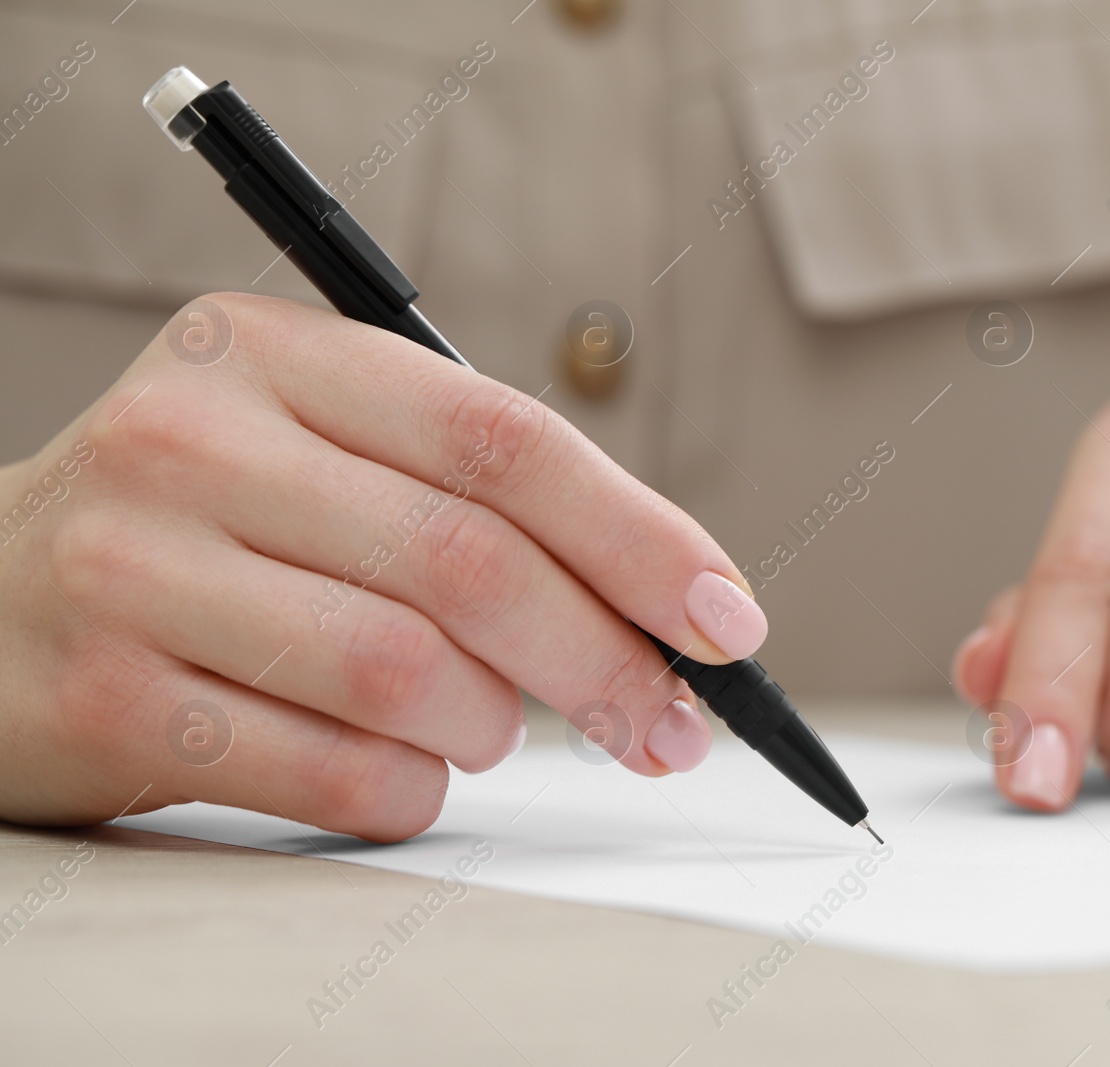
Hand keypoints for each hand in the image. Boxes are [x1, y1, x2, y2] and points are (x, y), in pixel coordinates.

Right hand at [0, 294, 766, 840]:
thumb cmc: (208, 528)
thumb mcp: (322, 454)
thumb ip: (474, 496)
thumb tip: (670, 601)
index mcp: (275, 354)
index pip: (505, 440)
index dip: (641, 537)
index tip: (728, 621)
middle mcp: (196, 440)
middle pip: (471, 562)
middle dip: (603, 661)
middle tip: (666, 726)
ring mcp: (137, 566)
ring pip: (407, 675)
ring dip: (491, 726)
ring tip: (489, 728)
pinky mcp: (107, 695)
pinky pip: (333, 770)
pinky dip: (409, 790)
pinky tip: (407, 773)